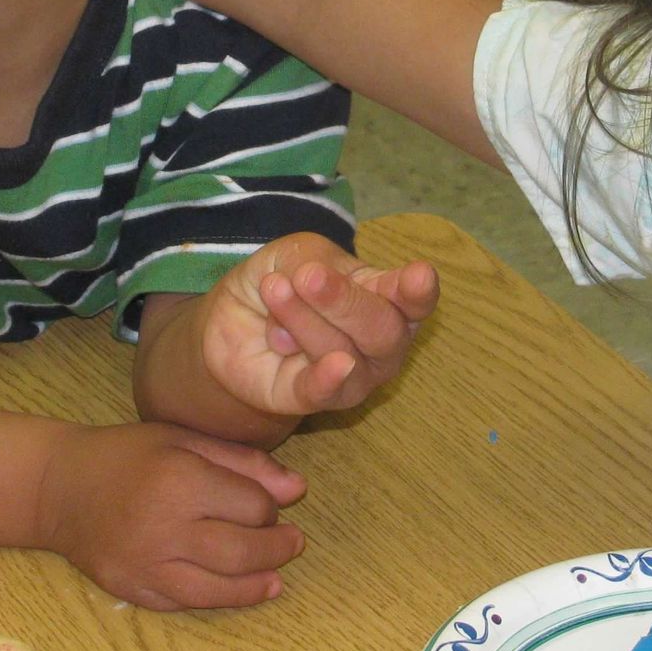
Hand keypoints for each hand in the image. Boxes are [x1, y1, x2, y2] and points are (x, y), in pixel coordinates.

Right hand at [35, 420, 305, 610]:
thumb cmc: (127, 454)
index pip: (251, 506)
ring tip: (276, 577)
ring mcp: (146, 565)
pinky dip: (218, 600)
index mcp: (180, 480)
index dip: (270, 507)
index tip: (269, 504)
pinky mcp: (131, 590)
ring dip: (257, 585)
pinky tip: (237, 591)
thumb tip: (297, 490)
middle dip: (277, 548)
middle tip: (292, 542)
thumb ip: (243, 462)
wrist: (59, 487)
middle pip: (242, 551)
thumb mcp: (184, 438)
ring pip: (218, 588)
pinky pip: (186, 603)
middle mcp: (164, 527)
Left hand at [199, 232, 438, 417]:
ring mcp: (351, 376)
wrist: (231, 318)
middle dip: (346, 301)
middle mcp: (380, 343)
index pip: (413, 299)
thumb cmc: (282, 279)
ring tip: (273, 288)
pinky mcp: (311, 398)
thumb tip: (312, 283)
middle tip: (308, 276)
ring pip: (343, 353)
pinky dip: (328, 379)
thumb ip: (312, 261)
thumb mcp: (295, 252)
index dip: (417, 290)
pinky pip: (322, 393)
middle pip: (383, 330)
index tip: (420, 275)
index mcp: (386, 297)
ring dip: (306, 320)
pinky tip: (334, 365)